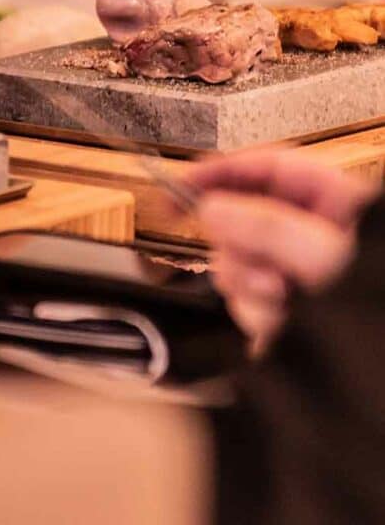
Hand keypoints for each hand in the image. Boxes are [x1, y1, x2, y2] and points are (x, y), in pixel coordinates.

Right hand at [187, 150, 377, 351]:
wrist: (382, 379)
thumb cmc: (379, 305)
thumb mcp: (328, 256)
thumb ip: (270, 228)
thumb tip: (214, 208)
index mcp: (335, 203)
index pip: (268, 168)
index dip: (223, 170)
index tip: (182, 182)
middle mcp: (311, 235)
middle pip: (242, 218)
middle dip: (239, 245)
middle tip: (255, 262)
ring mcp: (295, 274)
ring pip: (238, 263)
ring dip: (249, 284)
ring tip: (281, 299)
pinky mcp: (283, 310)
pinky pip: (247, 301)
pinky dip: (258, 313)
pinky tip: (282, 321)